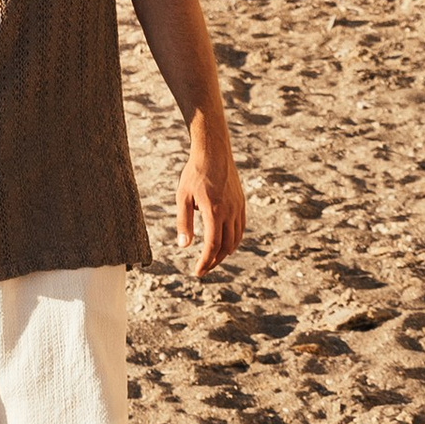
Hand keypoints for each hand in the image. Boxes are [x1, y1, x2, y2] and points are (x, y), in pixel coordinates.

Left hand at [175, 152, 245, 280]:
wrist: (214, 151)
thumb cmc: (194, 173)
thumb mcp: (183, 197)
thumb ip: (184, 222)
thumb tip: (185, 247)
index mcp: (214, 211)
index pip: (212, 245)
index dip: (206, 262)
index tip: (198, 272)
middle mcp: (230, 211)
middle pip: (226, 247)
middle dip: (214, 260)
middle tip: (203, 268)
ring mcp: (238, 207)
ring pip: (236, 239)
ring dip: (224, 252)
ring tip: (212, 258)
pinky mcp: (241, 203)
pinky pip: (240, 228)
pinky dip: (233, 240)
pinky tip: (224, 242)